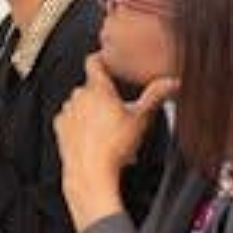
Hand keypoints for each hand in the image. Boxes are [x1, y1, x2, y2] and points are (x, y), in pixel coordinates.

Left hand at [55, 55, 178, 230]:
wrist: (90, 173)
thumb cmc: (115, 147)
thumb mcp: (142, 119)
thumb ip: (156, 96)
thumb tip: (172, 82)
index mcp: (97, 89)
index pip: (94, 61)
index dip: (101, 59)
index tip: (107, 62)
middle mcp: (78, 96)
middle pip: (91, 86)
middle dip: (104, 95)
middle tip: (120, 112)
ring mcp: (66, 111)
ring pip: (80, 103)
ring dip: (92, 110)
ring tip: (109, 130)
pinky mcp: (59, 127)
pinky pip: (71, 119)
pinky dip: (80, 124)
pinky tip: (95, 138)